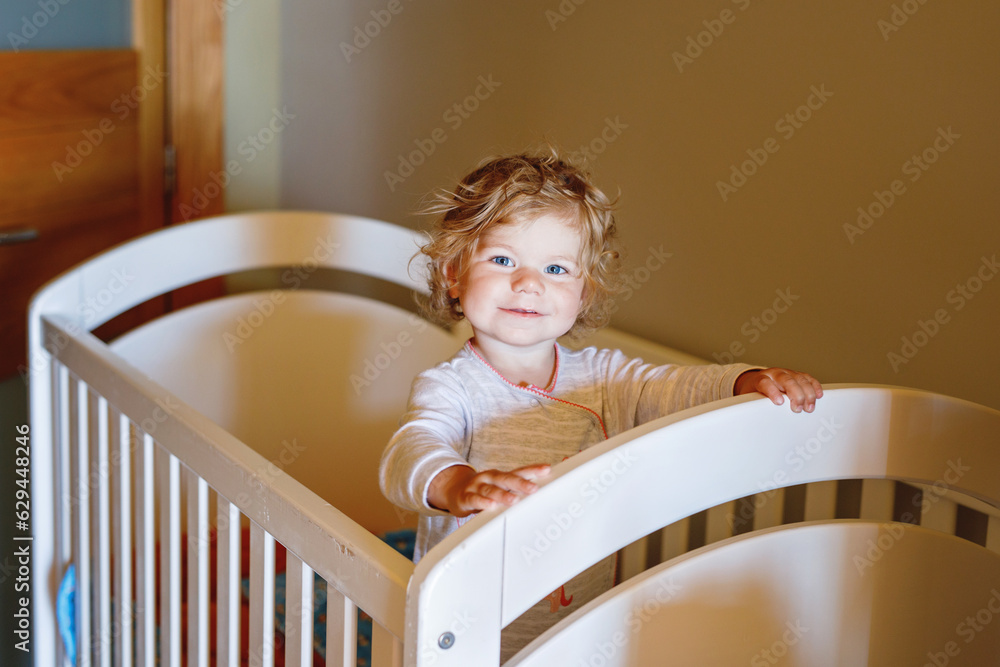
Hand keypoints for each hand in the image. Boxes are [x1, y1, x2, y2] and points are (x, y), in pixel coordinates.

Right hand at [427, 463, 550, 517]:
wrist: (455, 490)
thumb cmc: (483, 491)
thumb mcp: (500, 488)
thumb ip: (516, 490)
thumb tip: (540, 492)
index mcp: (501, 476)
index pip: (519, 471)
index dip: (533, 470)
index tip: (547, 469)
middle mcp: (490, 478)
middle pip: (506, 479)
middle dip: (521, 483)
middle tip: (533, 488)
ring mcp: (477, 486)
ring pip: (491, 490)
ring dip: (503, 495)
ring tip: (514, 500)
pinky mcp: (466, 497)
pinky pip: (475, 499)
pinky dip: (483, 502)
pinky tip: (490, 505)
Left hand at [734, 368, 822, 412]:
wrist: (758, 381)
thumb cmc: (755, 393)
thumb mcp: (751, 400)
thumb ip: (754, 407)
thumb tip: (756, 424)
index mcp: (760, 379)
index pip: (765, 383)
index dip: (772, 392)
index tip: (779, 402)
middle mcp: (774, 374)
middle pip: (786, 380)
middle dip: (795, 395)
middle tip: (797, 409)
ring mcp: (787, 373)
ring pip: (799, 379)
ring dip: (807, 393)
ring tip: (809, 408)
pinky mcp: (797, 375)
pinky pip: (808, 378)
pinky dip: (815, 386)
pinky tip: (818, 395)